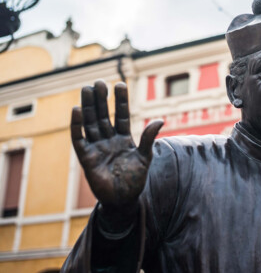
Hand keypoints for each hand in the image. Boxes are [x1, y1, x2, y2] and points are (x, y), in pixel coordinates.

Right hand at [70, 81, 162, 213]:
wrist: (124, 200)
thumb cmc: (135, 180)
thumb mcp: (145, 157)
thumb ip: (149, 139)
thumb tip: (160, 120)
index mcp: (124, 139)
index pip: (122, 115)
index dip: (121, 101)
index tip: (120, 83)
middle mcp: (109, 140)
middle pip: (103, 115)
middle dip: (102, 99)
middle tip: (99, 82)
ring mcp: (97, 147)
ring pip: (91, 123)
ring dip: (89, 106)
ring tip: (88, 89)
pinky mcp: (86, 157)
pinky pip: (79, 139)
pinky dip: (77, 125)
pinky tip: (77, 109)